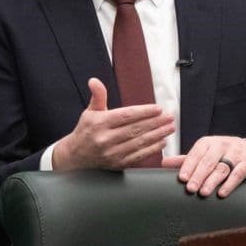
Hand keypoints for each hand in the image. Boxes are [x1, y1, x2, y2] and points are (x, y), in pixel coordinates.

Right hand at [53, 78, 174, 170]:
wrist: (75, 157)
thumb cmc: (85, 131)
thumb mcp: (89, 112)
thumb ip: (97, 96)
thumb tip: (94, 81)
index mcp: (99, 123)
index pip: (125, 116)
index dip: (144, 112)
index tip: (158, 108)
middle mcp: (105, 139)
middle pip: (135, 129)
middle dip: (155, 122)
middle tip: (169, 117)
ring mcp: (112, 153)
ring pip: (139, 142)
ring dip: (158, 135)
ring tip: (170, 128)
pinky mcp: (117, 164)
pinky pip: (138, 156)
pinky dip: (152, 149)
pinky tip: (162, 142)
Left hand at [161, 136, 245, 197]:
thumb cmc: (223, 153)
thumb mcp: (205, 152)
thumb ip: (186, 159)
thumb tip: (163, 163)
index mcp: (208, 143)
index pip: (196, 154)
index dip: (188, 166)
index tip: (182, 179)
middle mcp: (221, 145)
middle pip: (208, 162)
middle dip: (198, 176)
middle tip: (190, 189)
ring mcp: (236, 153)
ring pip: (222, 168)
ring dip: (212, 181)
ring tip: (203, 193)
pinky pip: (239, 173)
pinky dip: (230, 184)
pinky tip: (222, 193)